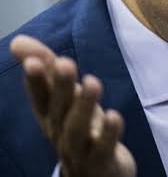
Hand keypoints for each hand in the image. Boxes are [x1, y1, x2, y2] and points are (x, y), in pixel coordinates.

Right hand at [10, 35, 135, 176]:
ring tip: (92, 82)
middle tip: (65, 62)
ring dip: (84, 105)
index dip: (36, 80)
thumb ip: (46, 69)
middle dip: (59, 86)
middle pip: (58, 109)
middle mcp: (60, 132)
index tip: (33, 60)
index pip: (39, 96)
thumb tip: (19, 40)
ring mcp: (80, 149)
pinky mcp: (102, 161)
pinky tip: (114, 115)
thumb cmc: (80, 129)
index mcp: (50, 116)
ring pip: (78, 128)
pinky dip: (109, 132)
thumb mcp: (64, 99)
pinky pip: (104, 147)